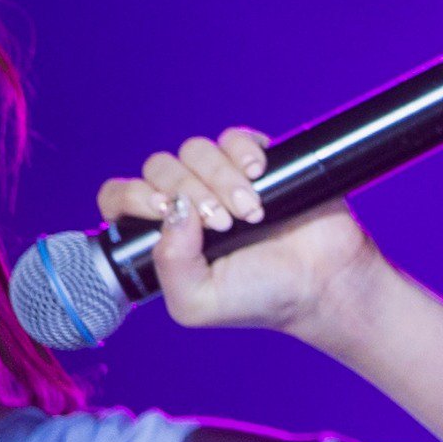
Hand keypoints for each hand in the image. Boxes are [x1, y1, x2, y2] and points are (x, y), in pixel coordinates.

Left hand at [96, 127, 382, 341]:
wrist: (323, 284)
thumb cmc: (260, 298)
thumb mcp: (196, 303)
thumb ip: (169, 265)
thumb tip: (174, 210)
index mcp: (164, 234)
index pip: (120, 196)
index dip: (131, 196)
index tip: (162, 212)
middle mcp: (187, 202)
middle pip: (159, 166)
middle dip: (188, 192)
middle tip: (221, 224)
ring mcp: (221, 179)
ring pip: (195, 150)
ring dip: (220, 179)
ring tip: (251, 212)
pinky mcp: (256, 162)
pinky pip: (234, 138)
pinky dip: (242, 152)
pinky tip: (259, 177)